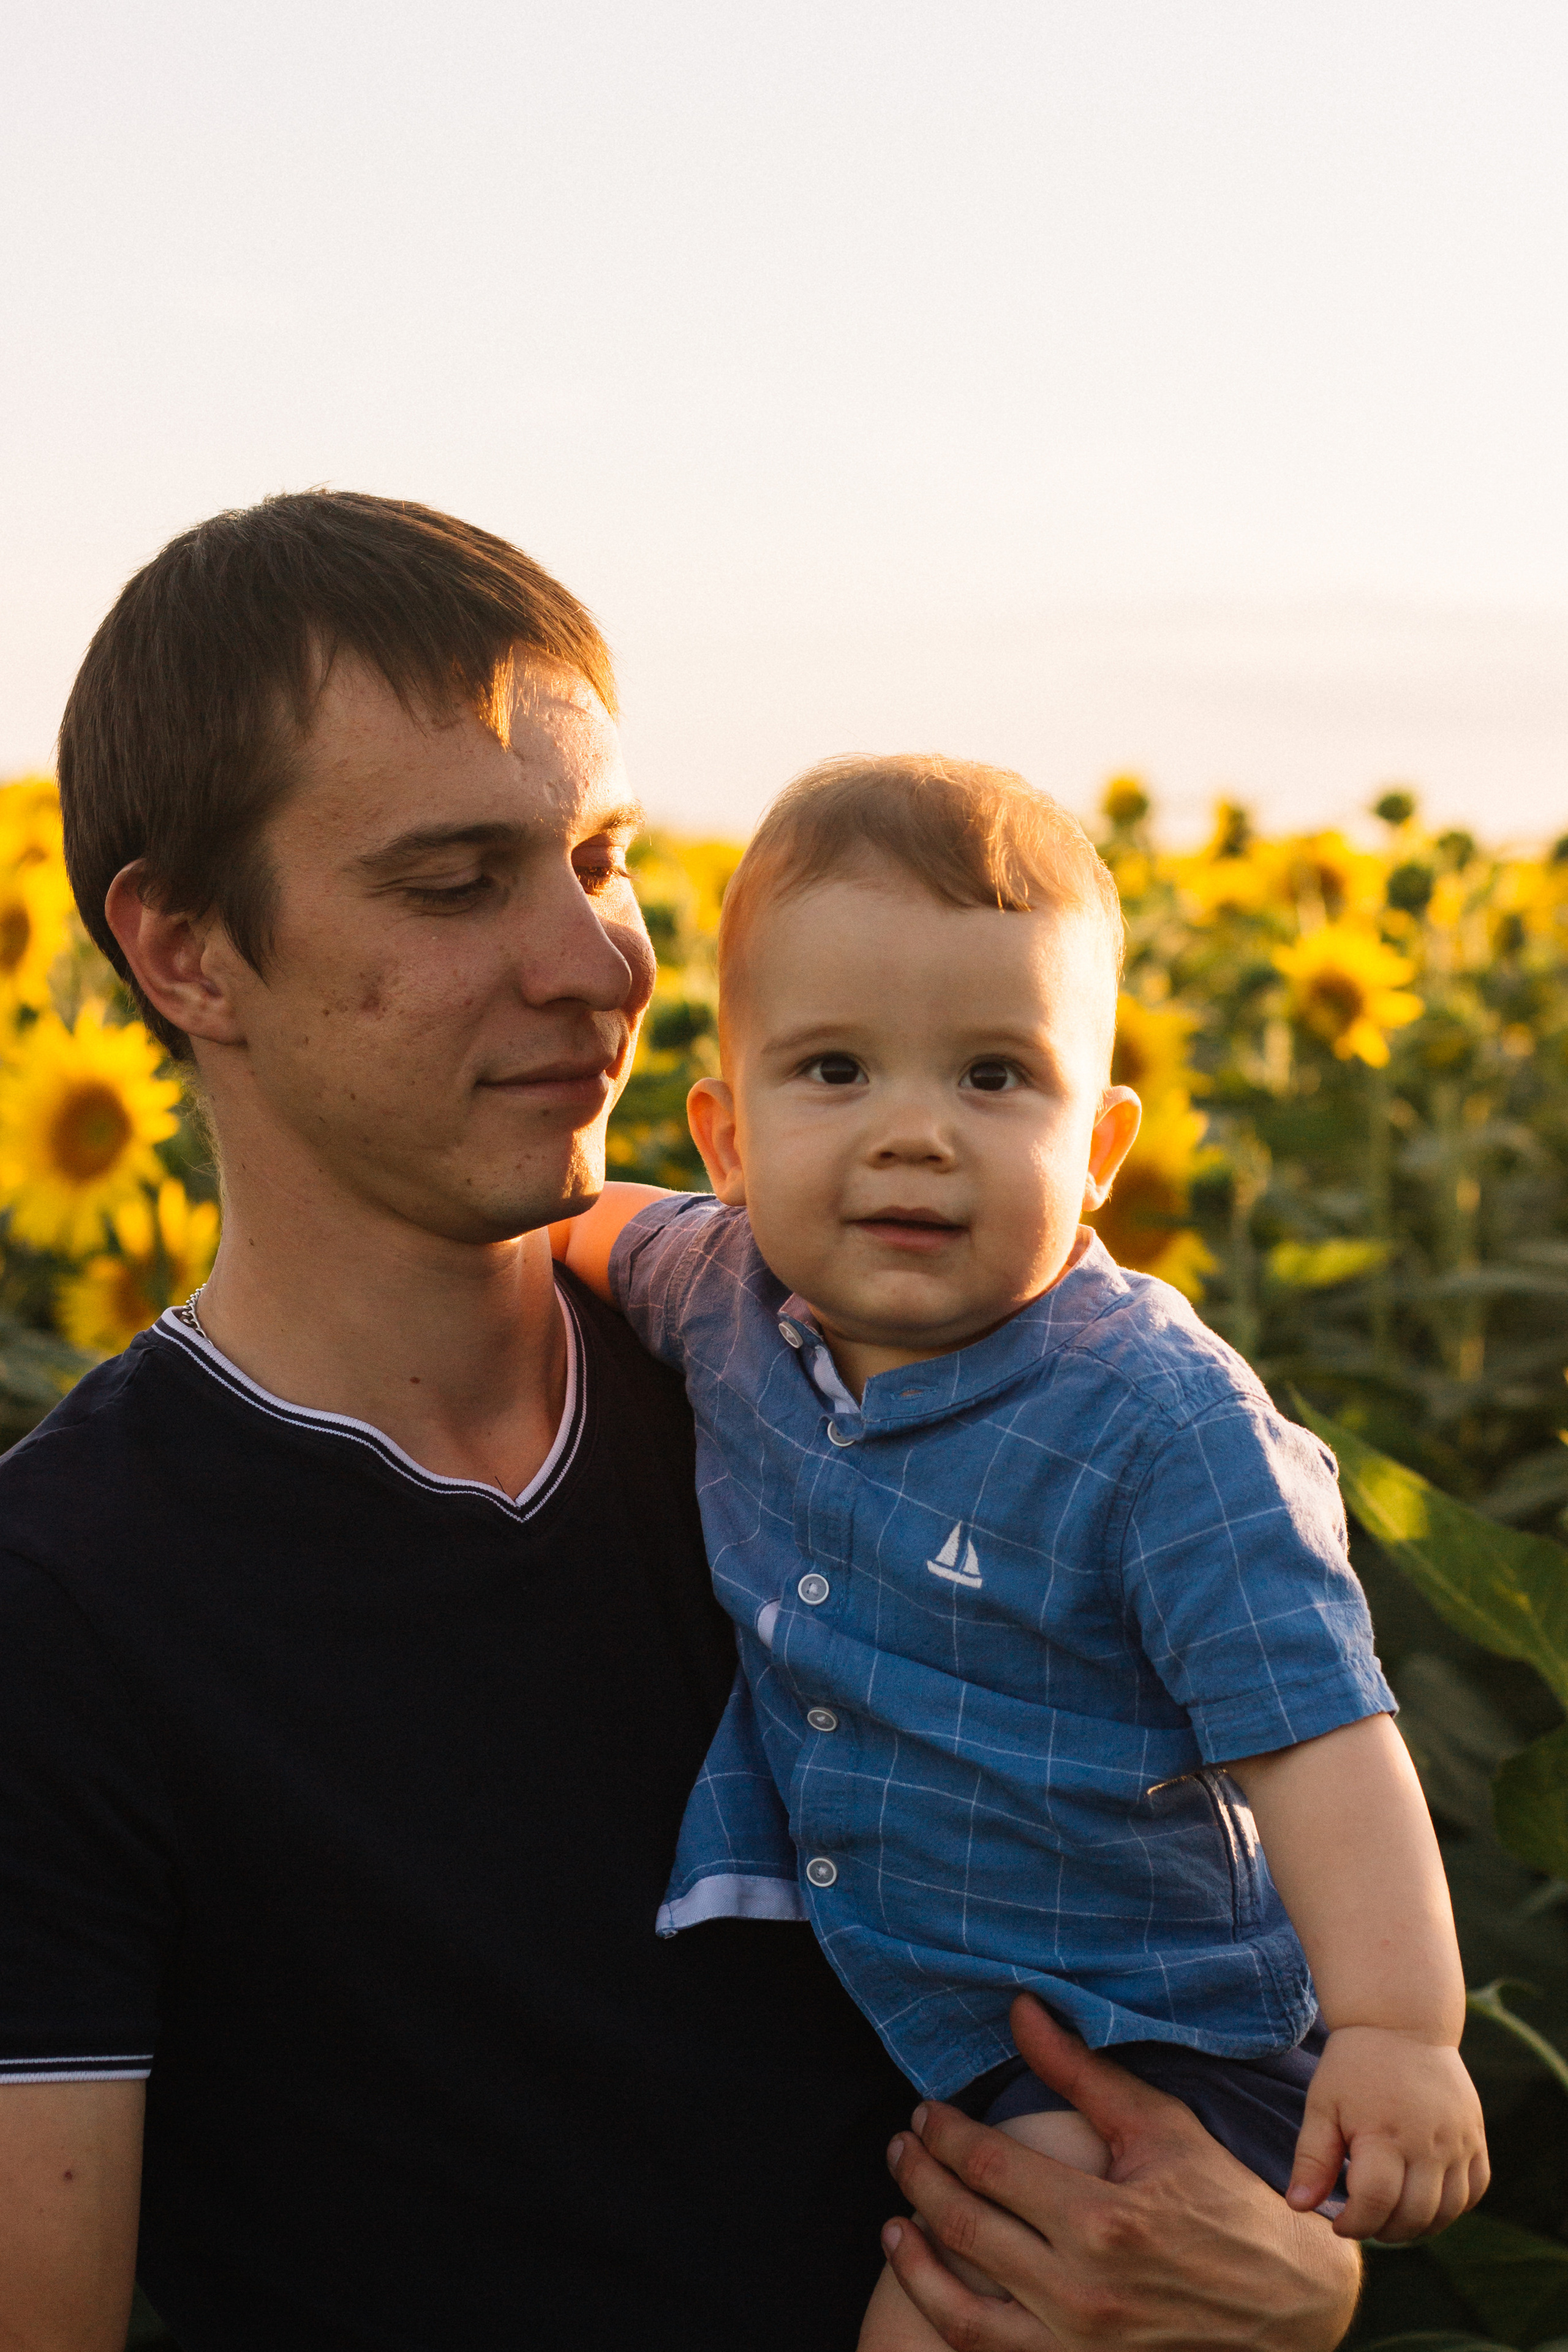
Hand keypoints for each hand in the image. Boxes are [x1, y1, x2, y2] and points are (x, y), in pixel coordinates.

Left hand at [882, 1994, 1361, 2350]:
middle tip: (902, 2147)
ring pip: (958, 2308)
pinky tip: (929, 2281)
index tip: (925, 2113)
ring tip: (894, 2219)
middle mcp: (1082, 2290)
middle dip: (918, 2179)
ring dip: (913, 2259)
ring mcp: (1077, 2345)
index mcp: (1104, 2219)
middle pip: (964, 2228)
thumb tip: (1020, 2009)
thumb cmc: (1225, 2203)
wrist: (1288, 2307)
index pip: (988, 2167)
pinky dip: (944, 2317)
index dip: (944, 2135)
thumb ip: (1081, 2071)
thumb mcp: (1159, 2126)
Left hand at [1287, 2023, 1488, 2240]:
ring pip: (1446, 2212)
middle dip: (1383, 2229)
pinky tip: (1423, 2200)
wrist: (1402, 2024)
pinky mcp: (1476, 2139)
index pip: (1375, 2201)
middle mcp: (1428, 2142)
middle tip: (1364, 2218)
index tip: (1339, 2221)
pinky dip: (1451, 2208)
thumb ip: (1312, 2158)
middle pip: (1413, 2215)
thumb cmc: (1355, 2066)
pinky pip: (1473, 2192)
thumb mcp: (1322, 2105)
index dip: (1355, 2223)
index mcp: (1383, 2132)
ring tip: (1391, 2215)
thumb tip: (1298, 2206)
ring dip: (1418, 2227)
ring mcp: (1458, 2142)